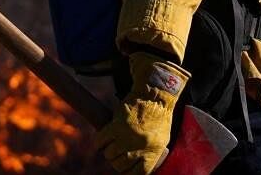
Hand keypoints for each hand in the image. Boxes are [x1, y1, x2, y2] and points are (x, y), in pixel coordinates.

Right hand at [94, 52, 189, 174]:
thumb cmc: (159, 116)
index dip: (128, 173)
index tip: (124, 169)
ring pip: (109, 154)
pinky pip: (101, 141)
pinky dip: (99, 142)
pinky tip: (102, 139)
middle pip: (120, 165)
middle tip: (116, 152)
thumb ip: (150, 154)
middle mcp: (140, 147)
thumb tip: (138, 167)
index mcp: (154, 152)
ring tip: (111, 143)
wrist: (155, 94)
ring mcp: (128, 137)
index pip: (138, 174)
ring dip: (108, 150)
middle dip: (116, 160)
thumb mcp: (161, 139)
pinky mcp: (117, 125)